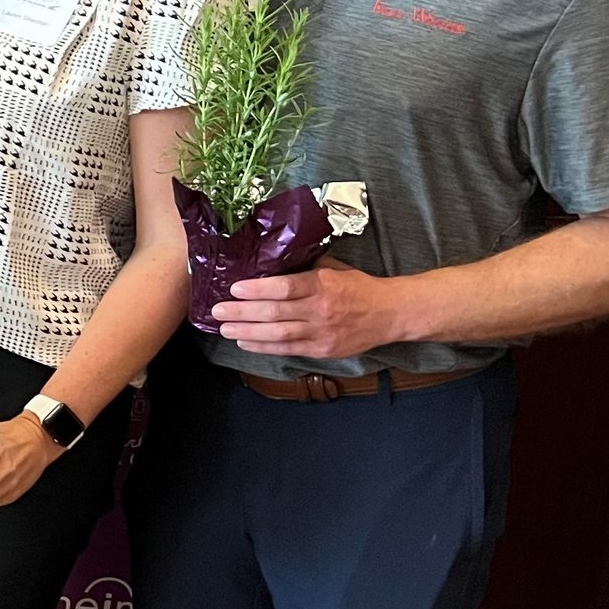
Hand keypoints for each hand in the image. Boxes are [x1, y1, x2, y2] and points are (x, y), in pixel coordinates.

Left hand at [209, 260, 399, 360]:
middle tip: (218, 311)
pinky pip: (288, 350)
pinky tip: (245, 341)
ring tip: (224, 327)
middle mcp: (321, 309)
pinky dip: (264, 347)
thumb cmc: (357, 287)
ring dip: (248, 331)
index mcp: (323, 284)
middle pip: (276, 313)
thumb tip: (270, 258)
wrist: (390, 313)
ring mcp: (322, 332)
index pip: (286, 287)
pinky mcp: (322, 350)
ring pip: (278, 334)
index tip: (235, 288)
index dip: (258, 289)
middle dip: (243, 312)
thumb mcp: (332, 267)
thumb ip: (304, 266)